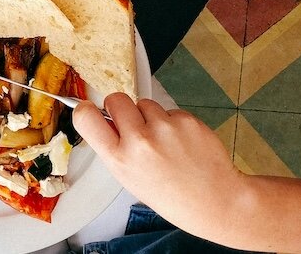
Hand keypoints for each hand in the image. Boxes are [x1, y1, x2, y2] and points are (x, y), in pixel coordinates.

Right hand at [73, 94, 247, 236]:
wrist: (215, 200)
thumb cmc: (172, 196)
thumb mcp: (130, 179)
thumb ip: (115, 149)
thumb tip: (105, 120)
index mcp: (120, 159)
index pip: (86, 117)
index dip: (85, 110)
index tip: (90, 110)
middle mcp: (140, 141)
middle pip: (116, 99)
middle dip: (121, 108)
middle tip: (132, 124)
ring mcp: (165, 128)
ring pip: (145, 103)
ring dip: (150, 116)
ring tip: (164, 141)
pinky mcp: (186, 120)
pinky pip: (170, 111)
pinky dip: (172, 122)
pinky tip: (181, 142)